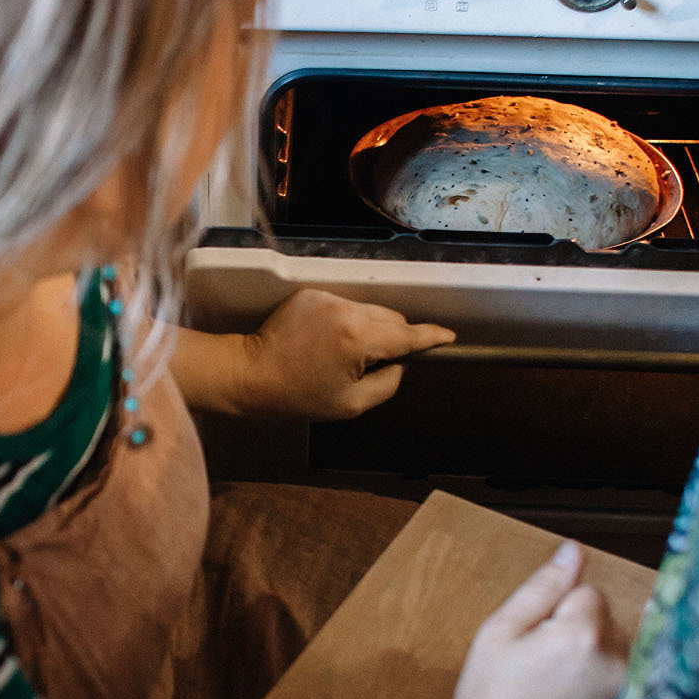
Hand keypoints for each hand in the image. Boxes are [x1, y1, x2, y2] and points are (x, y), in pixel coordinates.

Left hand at [236, 289, 454, 420]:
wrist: (251, 375)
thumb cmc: (297, 396)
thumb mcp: (351, 404)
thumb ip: (388, 383)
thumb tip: (403, 364)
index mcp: (357, 339)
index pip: (407, 335)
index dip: (431, 338)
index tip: (448, 338)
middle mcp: (346, 311)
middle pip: (392, 318)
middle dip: (395, 338)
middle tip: (379, 364)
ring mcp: (327, 298)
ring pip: (370, 310)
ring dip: (370, 329)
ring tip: (347, 355)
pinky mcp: (312, 293)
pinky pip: (345, 305)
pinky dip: (347, 321)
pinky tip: (329, 342)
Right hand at [443, 541, 624, 698]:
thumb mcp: (500, 632)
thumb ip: (543, 588)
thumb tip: (574, 551)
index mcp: (583, 635)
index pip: (591, 597)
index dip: (560, 615)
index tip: (538, 644)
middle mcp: (618, 666)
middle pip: (613, 629)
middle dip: (586, 641)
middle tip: (547, 674)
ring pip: (625, 663)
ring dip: (602, 670)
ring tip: (563, 698)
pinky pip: (631, 698)